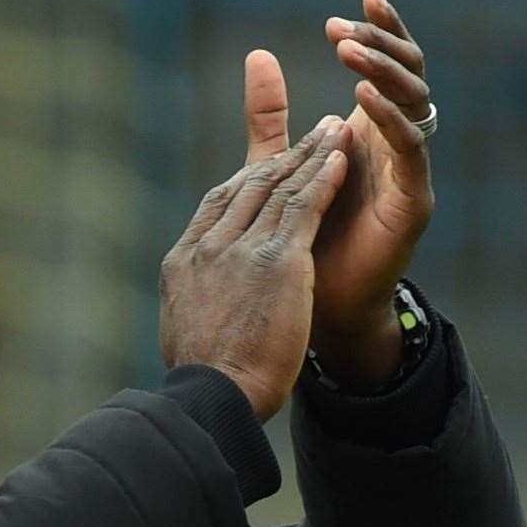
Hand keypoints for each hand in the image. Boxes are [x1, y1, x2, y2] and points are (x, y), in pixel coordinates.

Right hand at [160, 119, 351, 421]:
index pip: (218, 205)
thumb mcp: (184, 330)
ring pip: (280, 189)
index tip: (270, 165)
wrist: (214, 394)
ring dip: (312, 155)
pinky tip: (342, 158)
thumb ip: (195, 304)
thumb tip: (197, 308)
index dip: (247, 180)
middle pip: (249, 187)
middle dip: (285, 156)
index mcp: (184, 262)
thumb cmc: (203, 380)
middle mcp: (210, 247)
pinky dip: (324, 178)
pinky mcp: (278, 261)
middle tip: (314, 133)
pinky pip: (304, 206)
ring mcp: (241, 250)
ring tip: (335, 132)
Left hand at [243, 0, 434, 382]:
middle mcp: (395, 146)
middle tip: (346, 28)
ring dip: (383, 73)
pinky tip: (360, 101)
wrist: (316, 312)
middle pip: (409, 74)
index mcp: (370, 132)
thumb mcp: (279, 166)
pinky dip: (389, 121)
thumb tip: (257, 54)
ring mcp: (409, 172)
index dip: (375, 34)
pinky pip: (410, 150)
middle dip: (381, 45)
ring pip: (415, 104)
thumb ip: (271, 116)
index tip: (344, 10)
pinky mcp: (412, 202)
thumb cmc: (302, 243)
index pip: (387, 66)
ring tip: (350, 52)